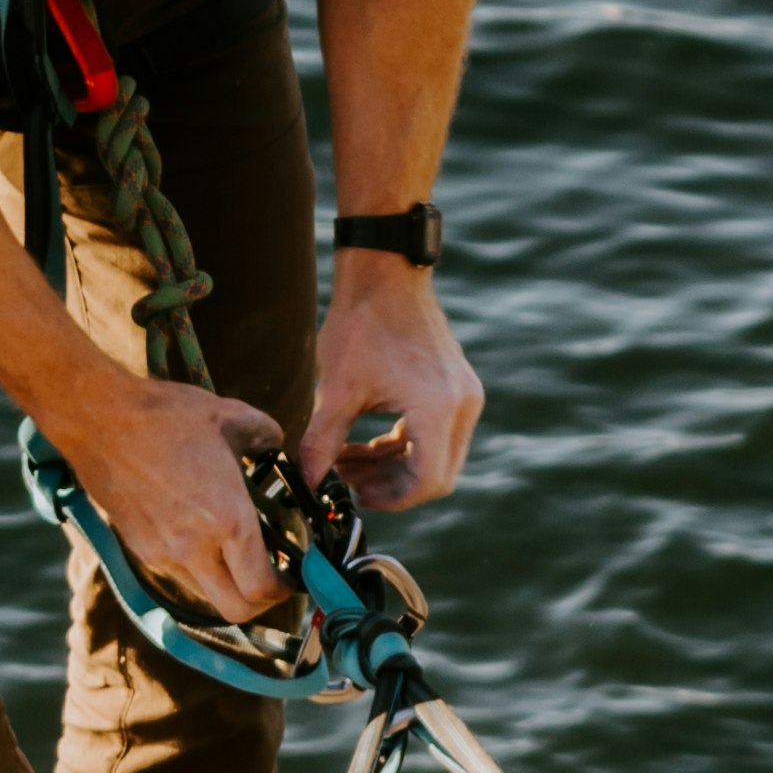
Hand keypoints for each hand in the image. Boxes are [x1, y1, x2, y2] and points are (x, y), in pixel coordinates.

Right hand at [70, 372, 290, 617]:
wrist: (99, 419)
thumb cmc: (166, 416)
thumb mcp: (231, 416)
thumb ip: (266, 437)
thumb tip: (276, 447)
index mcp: (227, 518)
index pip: (261, 587)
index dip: (283, 590)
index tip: (290, 576)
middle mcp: (195, 547)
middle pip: (236, 610)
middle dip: (260, 602)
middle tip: (269, 578)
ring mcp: (163, 553)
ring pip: (206, 596)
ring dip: (227, 585)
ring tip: (235, 555)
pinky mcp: (140, 549)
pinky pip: (179, 576)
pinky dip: (198, 569)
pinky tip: (201, 538)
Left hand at [303, 266, 481, 506]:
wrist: (384, 273)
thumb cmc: (361, 323)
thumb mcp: (335, 389)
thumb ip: (323, 443)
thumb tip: (308, 483)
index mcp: (437, 408)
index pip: (427, 481)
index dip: (392, 499)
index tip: (356, 497)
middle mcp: (462, 405)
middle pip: (437, 474)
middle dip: (391, 486)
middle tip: (348, 483)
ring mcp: (464, 395)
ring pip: (436, 456)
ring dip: (393, 466)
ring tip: (346, 462)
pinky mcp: (457, 388)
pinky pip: (436, 433)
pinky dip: (403, 444)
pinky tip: (364, 443)